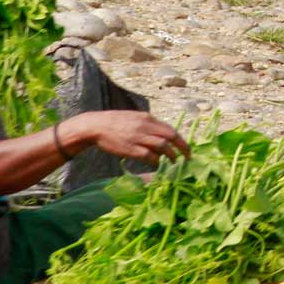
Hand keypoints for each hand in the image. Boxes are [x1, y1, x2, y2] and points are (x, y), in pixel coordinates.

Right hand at [75, 111, 190, 163]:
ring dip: (170, 156)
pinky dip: (156, 161)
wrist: (96, 126)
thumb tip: (162, 135)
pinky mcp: (131, 149)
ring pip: (162, 147)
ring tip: (173, 162)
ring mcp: (139, 137)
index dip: (181, 140)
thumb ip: (149, 125)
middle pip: (171, 137)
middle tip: (187, 157)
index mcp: (148, 118)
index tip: (186, 148)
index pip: (171, 129)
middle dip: (182, 148)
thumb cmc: (116, 123)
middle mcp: (146, 126)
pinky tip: (157, 165)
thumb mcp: (135, 118)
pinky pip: (149, 156)